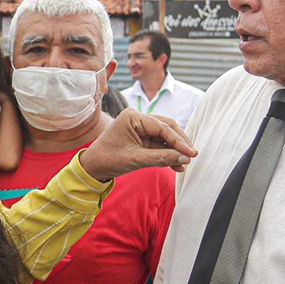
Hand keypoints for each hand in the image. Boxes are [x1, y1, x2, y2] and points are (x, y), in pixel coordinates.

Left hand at [78, 110, 196, 179]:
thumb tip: (185, 159)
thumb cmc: (109, 160)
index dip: (178, 141)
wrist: (93, 167)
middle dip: (179, 143)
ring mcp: (140, 128)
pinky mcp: (142, 138)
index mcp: (133, 116)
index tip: (191, 153)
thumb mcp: (136, 159)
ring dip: (175, 150)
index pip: (162, 127)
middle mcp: (138, 118)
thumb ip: (161, 158)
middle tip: (191, 156)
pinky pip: (159, 144)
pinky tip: (177, 165)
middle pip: (167, 128)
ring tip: (184, 164)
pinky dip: (168, 154)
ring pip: (165, 137)